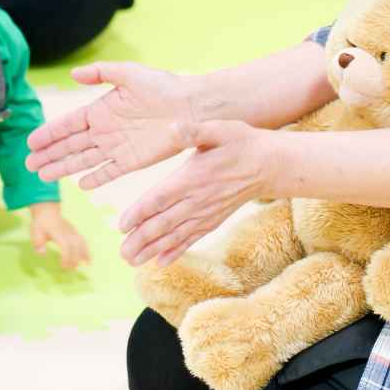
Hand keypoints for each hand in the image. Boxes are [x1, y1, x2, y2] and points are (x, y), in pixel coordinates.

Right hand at [26, 62, 195, 188]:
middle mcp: (107, 130)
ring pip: (85, 160)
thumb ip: (101, 73)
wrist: (193, 106)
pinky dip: (96, 178)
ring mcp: (119, 146)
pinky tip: (81, 184)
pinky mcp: (134, 160)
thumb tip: (73, 73)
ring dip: (64, 167)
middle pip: (71, 145)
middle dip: (50, 154)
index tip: (31, 142)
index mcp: (103, 109)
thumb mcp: (130, 73)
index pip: (69, 124)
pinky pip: (110, 171)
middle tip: (29, 164)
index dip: (50, 133)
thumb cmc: (164, 86)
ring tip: (44, 176)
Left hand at [29, 202, 90, 268]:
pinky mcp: (74, 231)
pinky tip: (88, 255)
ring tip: (88, 263)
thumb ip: (38, 244)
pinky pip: (83, 240)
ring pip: (82, 242)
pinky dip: (86, 248)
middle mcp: (68, 233)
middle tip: (72, 270)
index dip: (66, 257)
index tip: (64, 267)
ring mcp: (72, 231)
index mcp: (58, 234)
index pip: (66, 247)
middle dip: (75, 259)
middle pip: (75, 246)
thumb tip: (42, 254)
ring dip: (85, 253)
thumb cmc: (41, 223)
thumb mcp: (35, 233)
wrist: (47, 211)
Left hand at [118, 120, 268, 266]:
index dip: (139, 212)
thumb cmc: (241, 143)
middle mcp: (198, 199)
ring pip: (175, 236)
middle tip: (121, 252)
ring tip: (131, 260)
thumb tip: (173, 127)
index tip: (121, 225)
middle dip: (140, 240)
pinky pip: (192, 238)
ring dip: (152, 250)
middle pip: (163, 223)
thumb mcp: (219, 130)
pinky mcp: (214, 220)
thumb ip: (194, 131)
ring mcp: (206, 213)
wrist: (268, 164)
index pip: (160, 198)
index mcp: (193, 177)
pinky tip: (161, 262)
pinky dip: (176, 251)